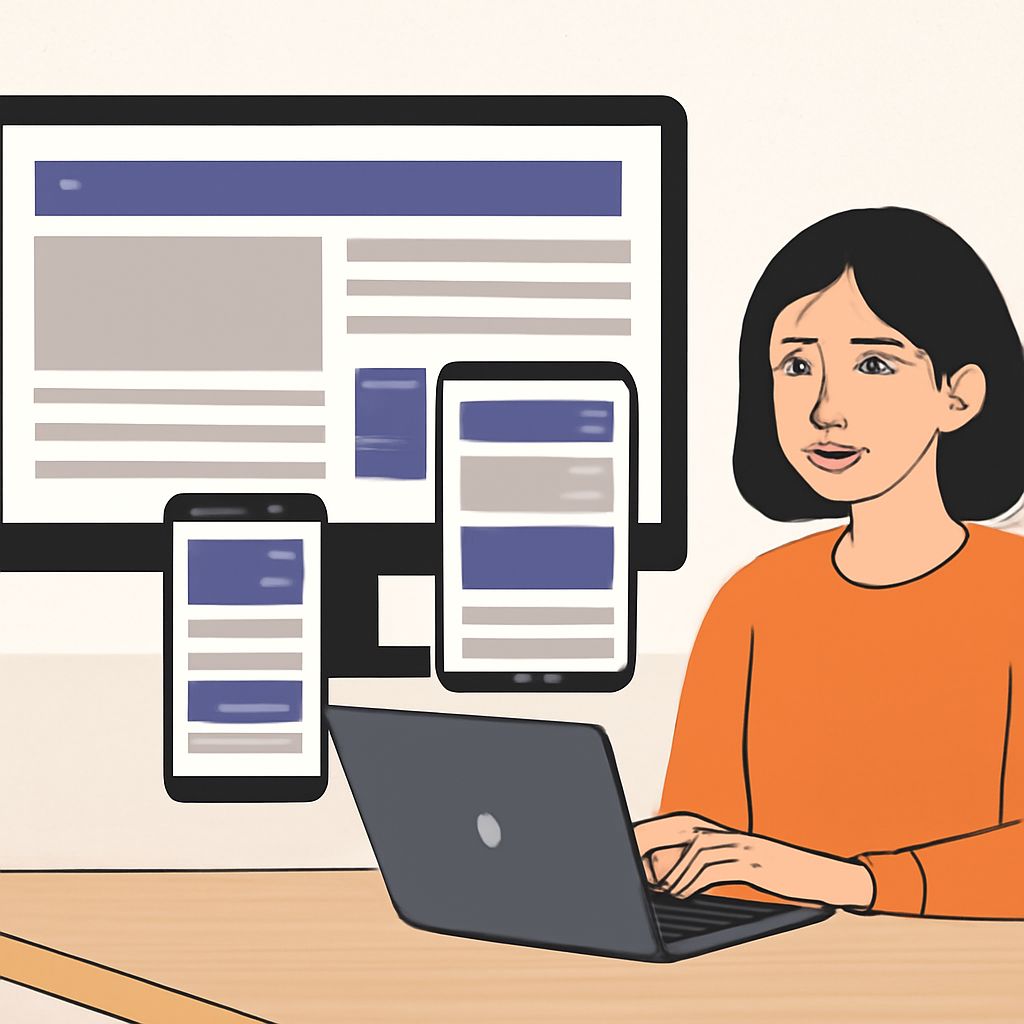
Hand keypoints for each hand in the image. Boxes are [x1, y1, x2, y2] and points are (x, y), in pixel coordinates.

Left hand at [633, 812, 873, 907]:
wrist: (824, 875)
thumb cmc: (780, 875)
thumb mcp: (743, 867)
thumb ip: (712, 867)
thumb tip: (674, 878)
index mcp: (723, 832)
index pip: (678, 826)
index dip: (651, 835)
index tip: (626, 848)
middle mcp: (729, 833)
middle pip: (680, 830)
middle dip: (651, 845)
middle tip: (628, 865)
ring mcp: (742, 845)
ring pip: (695, 850)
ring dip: (671, 871)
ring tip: (657, 890)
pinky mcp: (754, 862)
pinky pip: (715, 868)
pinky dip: (693, 881)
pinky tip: (681, 895)